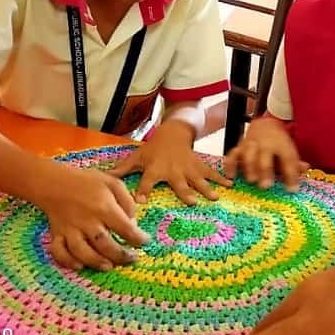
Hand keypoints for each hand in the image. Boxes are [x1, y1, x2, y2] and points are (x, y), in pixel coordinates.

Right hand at [34, 163, 150, 270]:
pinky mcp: (56, 234)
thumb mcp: (113, 182)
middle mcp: (87, 221)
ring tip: (109, 266)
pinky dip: (67, 262)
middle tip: (132, 259)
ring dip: (96, 262)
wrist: (54, 181)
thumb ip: (127, 201)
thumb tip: (133, 222)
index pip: (125, 228)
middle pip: (104, 244)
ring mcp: (70, 229)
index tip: (145, 242)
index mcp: (104, 207)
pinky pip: (59, 252)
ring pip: (82, 252)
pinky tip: (79, 266)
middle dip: (120, 255)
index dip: (138, 238)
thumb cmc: (87, 182)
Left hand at [110, 121, 231, 204]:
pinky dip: (221, 178)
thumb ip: (122, 169)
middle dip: (184, 192)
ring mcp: (188, 168)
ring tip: (215, 197)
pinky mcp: (199, 165)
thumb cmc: (153, 148)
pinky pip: (211, 173)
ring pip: (198, 180)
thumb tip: (104, 177)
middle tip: (191, 202)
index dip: (142, 190)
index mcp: (155, 170)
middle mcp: (173, 171)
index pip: (147, 181)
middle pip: (179, 183)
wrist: (174, 132)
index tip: (139, 201)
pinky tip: (230, 184)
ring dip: (207, 188)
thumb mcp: (137, 156)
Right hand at [224, 118, 307, 192]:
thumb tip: (305, 169)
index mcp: (281, 145)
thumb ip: (295, 163)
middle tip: (266, 186)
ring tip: (251, 180)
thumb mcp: (289, 150)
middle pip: (265, 157)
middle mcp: (265, 144)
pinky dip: (230, 165)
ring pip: (248, 154)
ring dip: (249, 167)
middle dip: (265, 171)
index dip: (290, 175)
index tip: (292, 190)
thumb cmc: (278, 143)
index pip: (287, 159)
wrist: (264, 125)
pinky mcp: (239, 147)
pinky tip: (231, 177)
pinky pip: (232, 155)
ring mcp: (251, 145)